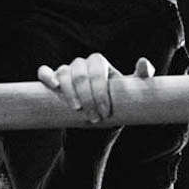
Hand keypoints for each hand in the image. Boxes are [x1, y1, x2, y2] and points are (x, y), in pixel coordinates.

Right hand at [37, 54, 154, 123]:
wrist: (92, 126)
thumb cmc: (113, 106)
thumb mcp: (129, 93)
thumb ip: (141, 78)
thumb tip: (144, 62)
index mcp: (99, 64)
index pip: (97, 69)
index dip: (100, 90)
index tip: (105, 111)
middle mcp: (81, 65)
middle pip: (80, 74)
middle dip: (87, 97)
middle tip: (95, 117)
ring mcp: (66, 72)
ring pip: (64, 73)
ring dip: (70, 93)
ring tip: (78, 110)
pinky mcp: (53, 82)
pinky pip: (45, 72)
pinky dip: (47, 76)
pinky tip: (54, 86)